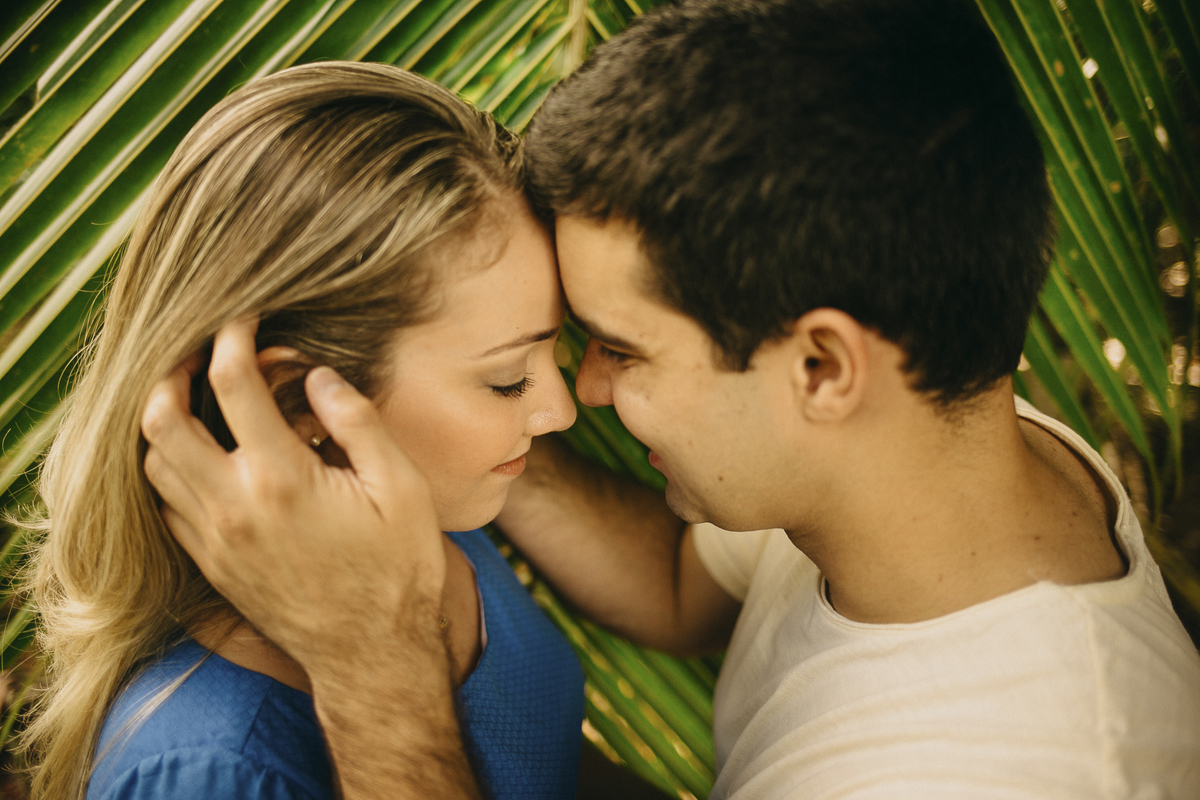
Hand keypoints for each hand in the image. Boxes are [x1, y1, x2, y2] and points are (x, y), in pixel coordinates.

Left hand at [141, 318, 445, 681]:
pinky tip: (201, 457)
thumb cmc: (398, 568)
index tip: (244, 317)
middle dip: (170, 372)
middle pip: (160, 420)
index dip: (232, 336)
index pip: (231, 383)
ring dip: (162, 422)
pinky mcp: (212, 566)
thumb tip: (315, 376)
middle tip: (196, 351)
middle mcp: (232, 506)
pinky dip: (170, 470)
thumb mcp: (400, 486)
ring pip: (153, 465)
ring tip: (193, 398)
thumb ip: (356, 421)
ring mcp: (214, 540)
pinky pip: (166, 506)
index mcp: (281, 477)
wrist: (373, 653)